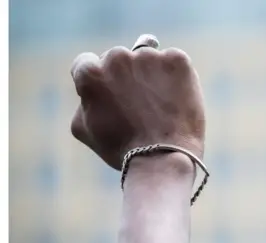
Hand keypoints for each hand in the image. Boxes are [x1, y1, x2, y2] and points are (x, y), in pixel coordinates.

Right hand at [70, 34, 205, 170]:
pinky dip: (176, 77)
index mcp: (91, 72)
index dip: (100, 81)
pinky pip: (175, 62)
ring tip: (160, 104)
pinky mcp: (177, 60)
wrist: (163, 158)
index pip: (88, 63)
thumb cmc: (122, 149)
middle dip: (126, 76)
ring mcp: (149, 56)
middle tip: (139, 104)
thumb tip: (88, 90)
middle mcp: (118, 57)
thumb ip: (83, 101)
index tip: (112, 95)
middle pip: (120, 58)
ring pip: (148, 58)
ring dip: (152, 74)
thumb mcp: (83, 129)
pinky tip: (177, 100)